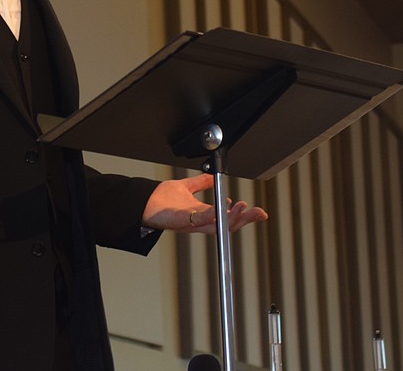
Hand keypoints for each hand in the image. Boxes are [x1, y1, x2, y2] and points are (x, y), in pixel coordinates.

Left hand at [141, 173, 266, 233]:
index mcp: (203, 214)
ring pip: (218, 225)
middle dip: (245, 219)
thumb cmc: (160, 199)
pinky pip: (201, 219)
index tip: (260, 213)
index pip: (228, 217)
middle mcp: (200, 221)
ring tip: (244, 208)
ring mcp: (192, 222)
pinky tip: (223, 208)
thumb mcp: (185, 187)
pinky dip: (214, 214)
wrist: (142, 202)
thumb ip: (200, 183)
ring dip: (233, 217)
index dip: (244, 216)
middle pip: (228, 225)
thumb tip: (213, 176)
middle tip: (259, 214)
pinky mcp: (182, 220)